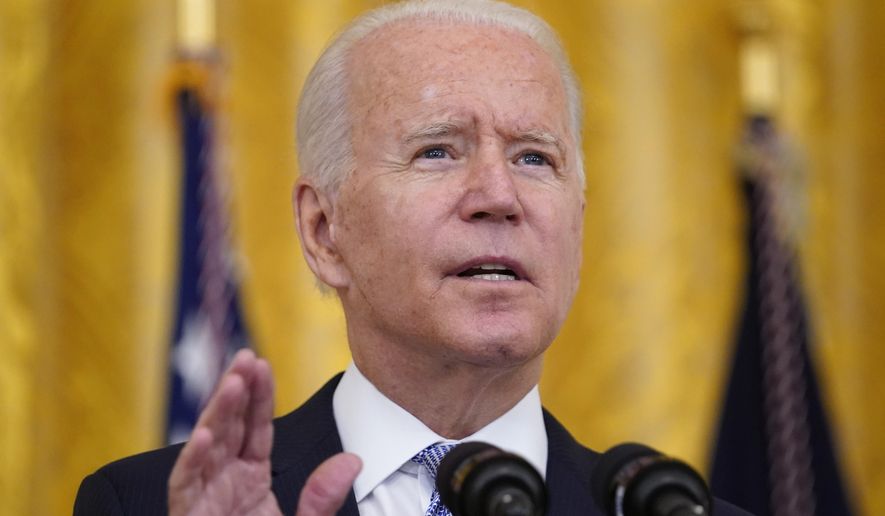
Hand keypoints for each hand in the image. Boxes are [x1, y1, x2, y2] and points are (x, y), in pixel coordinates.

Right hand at [168, 349, 361, 514]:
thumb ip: (322, 499)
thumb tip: (352, 461)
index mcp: (249, 480)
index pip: (255, 429)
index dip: (258, 396)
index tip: (263, 365)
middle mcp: (223, 483)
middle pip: (229, 428)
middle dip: (236, 392)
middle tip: (245, 359)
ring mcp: (203, 499)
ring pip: (205, 448)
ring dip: (217, 414)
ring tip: (233, 383)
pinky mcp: (188, 515)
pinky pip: (185, 487)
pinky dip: (192, 461)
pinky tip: (205, 436)